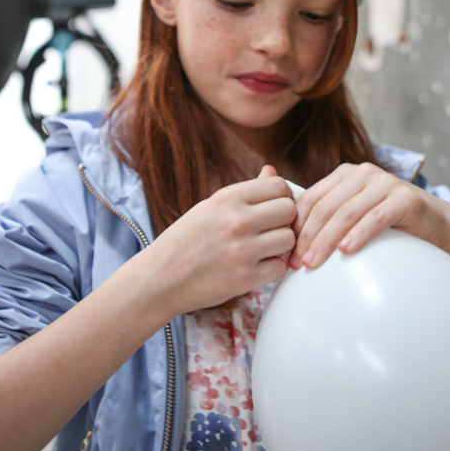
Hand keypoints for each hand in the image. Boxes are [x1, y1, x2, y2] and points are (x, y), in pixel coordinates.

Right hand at [154, 166, 295, 314]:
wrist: (160, 278)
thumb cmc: (186, 239)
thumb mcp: (211, 207)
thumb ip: (246, 191)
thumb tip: (272, 171)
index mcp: (228, 198)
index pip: (279, 185)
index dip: (281, 196)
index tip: (273, 208)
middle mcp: (237, 221)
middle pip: (289, 210)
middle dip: (285, 220)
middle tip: (272, 230)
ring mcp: (242, 251)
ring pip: (289, 239)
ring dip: (281, 246)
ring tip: (264, 249)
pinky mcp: (245, 278)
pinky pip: (280, 267)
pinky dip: (273, 268)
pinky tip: (257, 266)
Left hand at [290, 163, 449, 268]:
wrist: (436, 225)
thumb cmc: (391, 225)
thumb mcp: (355, 215)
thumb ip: (328, 217)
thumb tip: (290, 239)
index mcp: (344, 174)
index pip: (310, 198)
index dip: (296, 226)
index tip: (287, 254)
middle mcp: (362, 173)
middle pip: (325, 207)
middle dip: (308, 237)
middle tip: (297, 264)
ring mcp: (385, 183)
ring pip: (346, 213)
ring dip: (326, 240)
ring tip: (314, 263)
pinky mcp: (405, 198)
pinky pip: (376, 217)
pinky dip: (359, 234)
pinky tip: (346, 251)